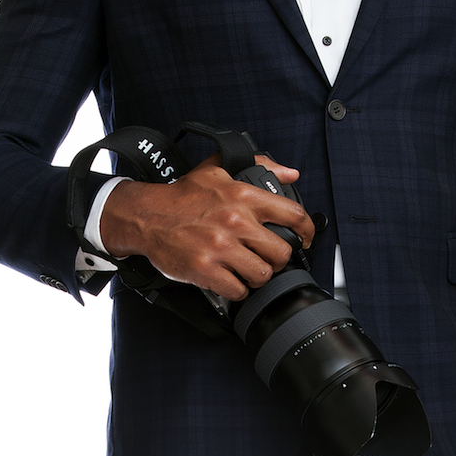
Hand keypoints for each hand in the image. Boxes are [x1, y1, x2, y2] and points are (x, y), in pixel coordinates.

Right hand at [98, 154, 313, 299]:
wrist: (147, 216)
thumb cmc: (182, 197)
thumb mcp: (218, 170)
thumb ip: (259, 166)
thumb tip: (290, 173)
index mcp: (243, 197)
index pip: (293, 215)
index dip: (308, 231)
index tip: (306, 239)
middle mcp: (235, 221)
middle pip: (281, 252)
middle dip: (277, 259)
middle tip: (266, 258)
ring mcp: (220, 247)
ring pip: (262, 274)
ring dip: (257, 276)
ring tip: (246, 270)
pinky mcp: (205, 270)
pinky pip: (238, 290)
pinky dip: (237, 289)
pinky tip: (229, 280)